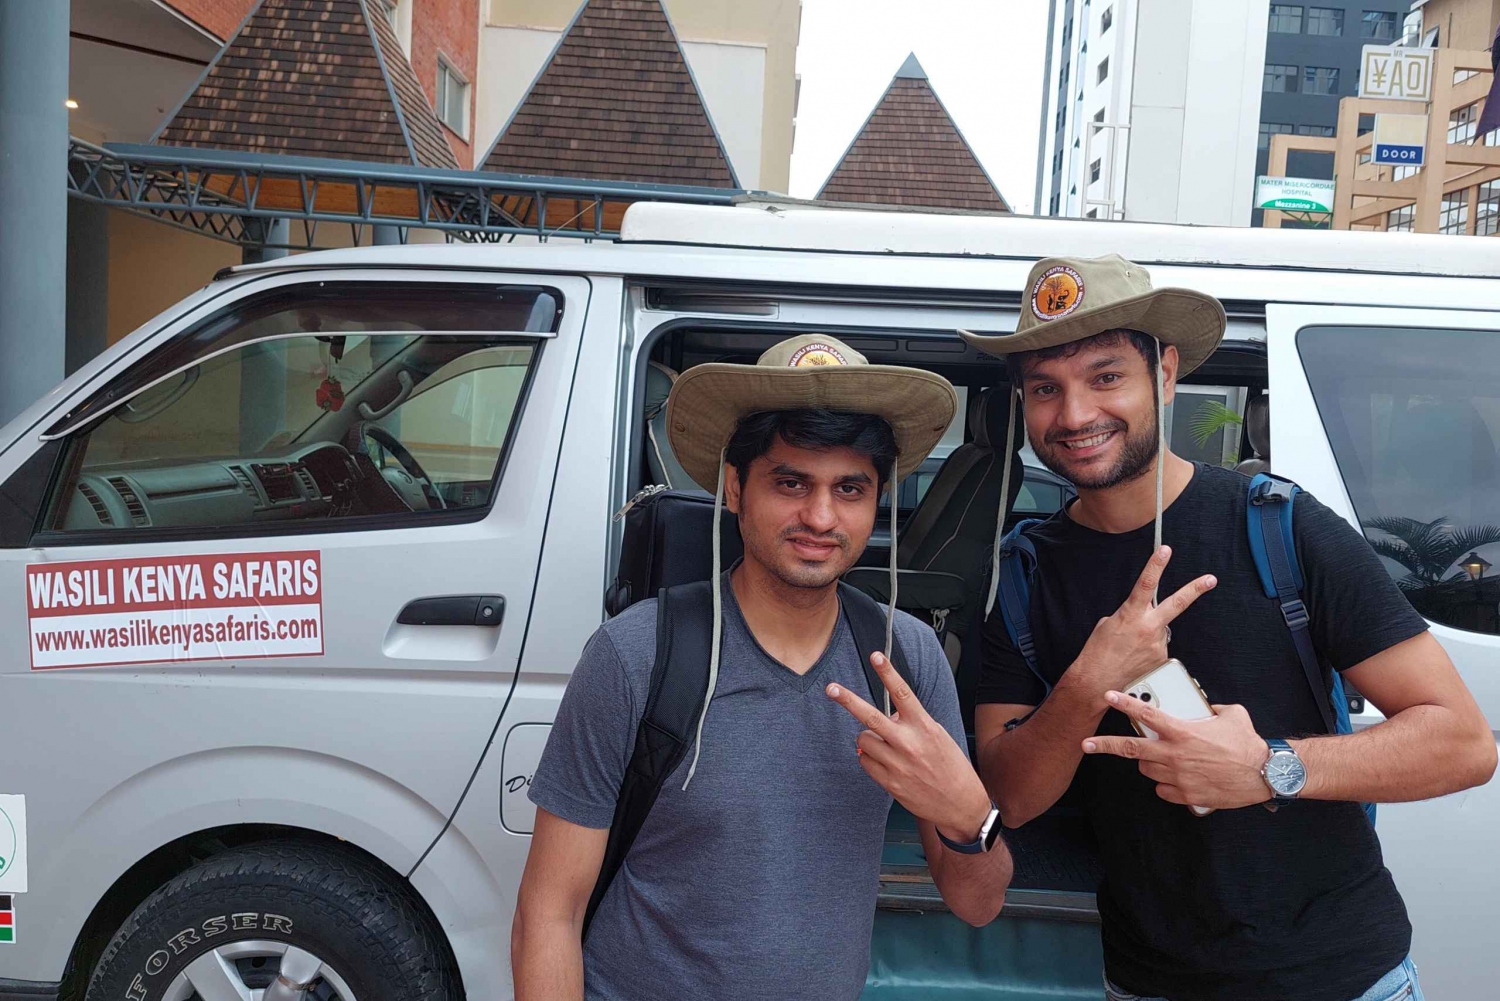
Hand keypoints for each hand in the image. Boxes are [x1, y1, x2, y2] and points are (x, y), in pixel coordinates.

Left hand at [827, 652, 990, 841]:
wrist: (959, 804)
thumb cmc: (950, 766)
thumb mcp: (937, 736)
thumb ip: (912, 723)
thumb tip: (888, 717)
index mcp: (924, 727)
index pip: (903, 694)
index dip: (888, 673)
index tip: (876, 656)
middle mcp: (909, 743)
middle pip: (870, 717)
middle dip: (848, 700)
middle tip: (831, 688)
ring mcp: (897, 764)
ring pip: (864, 740)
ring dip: (868, 739)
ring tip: (885, 746)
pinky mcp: (889, 783)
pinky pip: (864, 761)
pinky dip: (869, 758)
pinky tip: (885, 762)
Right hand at [1072, 546, 1216, 694]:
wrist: (1098, 681)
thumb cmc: (1098, 653)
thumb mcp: (1108, 624)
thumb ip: (1129, 615)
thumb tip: (1142, 615)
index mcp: (1131, 615)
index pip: (1147, 584)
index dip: (1156, 565)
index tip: (1165, 550)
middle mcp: (1148, 628)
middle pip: (1177, 603)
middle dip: (1195, 589)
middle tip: (1210, 579)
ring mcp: (1157, 645)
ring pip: (1162, 630)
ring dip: (1150, 634)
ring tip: (1131, 649)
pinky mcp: (1162, 660)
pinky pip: (1159, 648)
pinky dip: (1149, 650)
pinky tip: (1136, 658)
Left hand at [1082, 692, 1273, 809]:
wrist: (1264, 774)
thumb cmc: (1247, 743)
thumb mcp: (1231, 715)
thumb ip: (1211, 708)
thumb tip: (1204, 705)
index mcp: (1183, 731)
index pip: (1147, 715)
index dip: (1125, 703)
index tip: (1108, 696)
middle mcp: (1175, 754)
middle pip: (1131, 750)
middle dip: (1105, 745)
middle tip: (1086, 743)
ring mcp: (1178, 776)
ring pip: (1147, 769)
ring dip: (1149, 763)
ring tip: (1165, 758)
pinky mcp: (1185, 795)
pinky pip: (1162, 790)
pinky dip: (1166, 784)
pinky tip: (1179, 778)